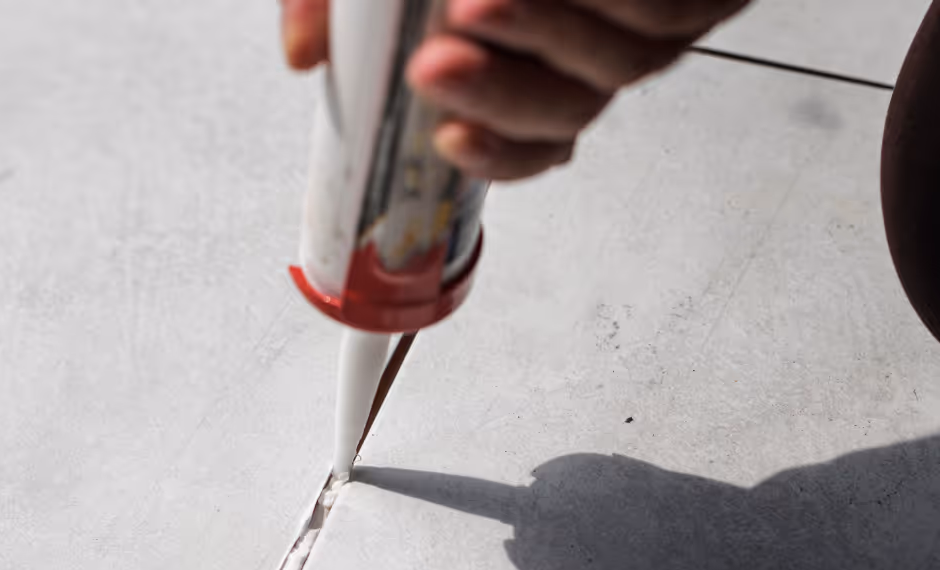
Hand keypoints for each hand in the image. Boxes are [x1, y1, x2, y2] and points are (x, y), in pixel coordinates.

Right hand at [281, 0, 749, 179]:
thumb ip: (336, 3)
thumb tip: (302, 55)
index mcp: (535, 63)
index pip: (524, 145)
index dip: (491, 157)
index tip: (446, 141)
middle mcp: (594, 55)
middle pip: (563, 114)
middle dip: (498, 97)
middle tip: (436, 62)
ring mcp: (653, 21)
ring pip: (617, 65)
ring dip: (546, 34)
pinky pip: (665, 9)